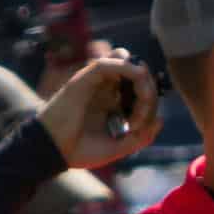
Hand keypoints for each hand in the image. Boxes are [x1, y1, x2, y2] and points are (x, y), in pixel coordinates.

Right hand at [37, 48, 161, 169]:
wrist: (53, 151)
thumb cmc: (81, 151)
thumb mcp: (119, 147)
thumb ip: (141, 137)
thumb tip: (161, 120)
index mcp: (115, 103)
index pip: (142, 90)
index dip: (151, 104)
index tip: (142, 129)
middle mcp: (107, 90)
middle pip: (138, 74)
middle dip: (150, 93)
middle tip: (140, 120)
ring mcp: (96, 83)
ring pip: (126, 61)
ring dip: (142, 79)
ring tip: (141, 101)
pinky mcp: (83, 79)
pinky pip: (107, 62)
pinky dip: (126, 68)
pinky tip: (133, 86)